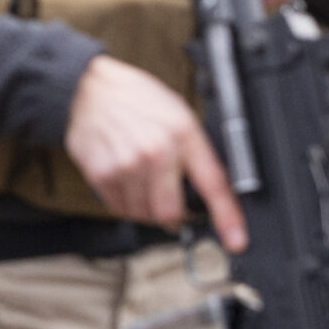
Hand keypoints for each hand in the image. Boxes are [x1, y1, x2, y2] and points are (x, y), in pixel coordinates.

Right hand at [64, 55, 247, 252]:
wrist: (93, 87)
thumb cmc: (139, 100)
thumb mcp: (180, 116)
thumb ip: (195, 153)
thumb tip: (208, 192)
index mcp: (184, 135)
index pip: (213, 184)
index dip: (227, 217)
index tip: (236, 240)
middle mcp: (156, 152)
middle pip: (170, 213)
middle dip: (172, 215)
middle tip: (169, 203)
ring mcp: (127, 165)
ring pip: (142, 214)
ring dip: (144, 207)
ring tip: (140, 179)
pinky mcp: (101, 173)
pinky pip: (117, 207)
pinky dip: (123, 200)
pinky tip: (122, 176)